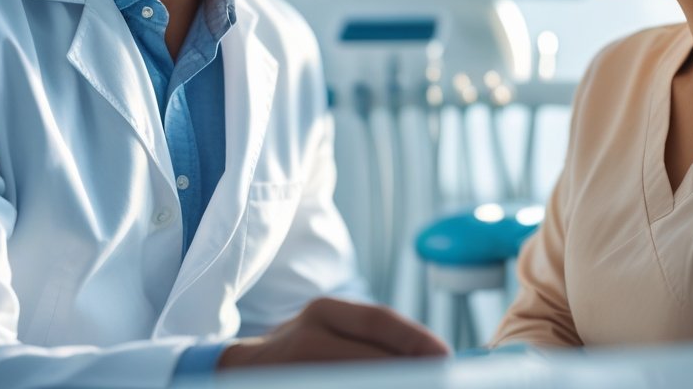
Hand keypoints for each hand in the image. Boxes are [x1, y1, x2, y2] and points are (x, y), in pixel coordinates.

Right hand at [217, 297, 449, 368]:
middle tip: (441, 381)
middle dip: (409, 373)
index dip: (417, 339)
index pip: (379, 320)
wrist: (245, 369)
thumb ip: (372, 339)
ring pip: (356, 377)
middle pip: (370, 357)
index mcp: (323, 311)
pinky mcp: (292, 383)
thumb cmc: (305, 349)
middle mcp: (308, 336)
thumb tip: (433, 358)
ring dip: (393, 384)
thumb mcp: (332, 329)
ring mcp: (297, 366)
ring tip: (420, 385)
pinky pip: (338, 386)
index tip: (447, 357)